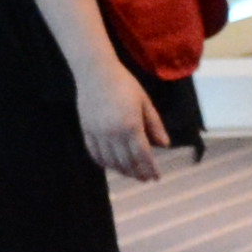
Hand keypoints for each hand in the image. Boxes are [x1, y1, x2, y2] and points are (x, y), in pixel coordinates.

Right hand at [73, 63, 167, 184]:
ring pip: (111, 162)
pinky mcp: (87, 132)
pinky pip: (95, 154)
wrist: (95, 73)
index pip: (142, 155)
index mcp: (131, 126)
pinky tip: (112, 165)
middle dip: (137, 173)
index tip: (156, 177)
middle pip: (127, 162)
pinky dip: (105, 163)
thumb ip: (154, 125)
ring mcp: (98, 134)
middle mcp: (113, 134)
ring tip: (131, 173)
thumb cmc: (124, 84)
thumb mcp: (144, 102)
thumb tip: (165, 145)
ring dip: (122, 171)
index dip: (150, 168)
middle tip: (145, 178)